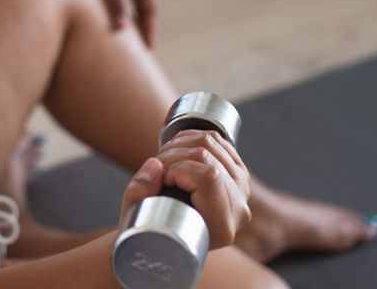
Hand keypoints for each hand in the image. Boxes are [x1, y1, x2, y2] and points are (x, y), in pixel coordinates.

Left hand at [76, 0, 158, 48]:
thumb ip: (117, 5)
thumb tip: (123, 28)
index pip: (150, 8)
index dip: (150, 29)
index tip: (148, 48)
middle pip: (140, 4)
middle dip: (141, 24)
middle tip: (139, 44)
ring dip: (126, 15)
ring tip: (120, 33)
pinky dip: (112, 7)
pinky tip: (101, 15)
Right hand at [118, 130, 251, 250]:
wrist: (167, 239)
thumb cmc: (148, 231)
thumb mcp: (133, 218)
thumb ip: (138, 194)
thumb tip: (155, 164)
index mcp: (222, 227)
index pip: (208, 176)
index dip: (178, 168)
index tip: (161, 180)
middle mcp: (238, 208)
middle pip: (207, 156)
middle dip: (173, 154)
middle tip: (157, 170)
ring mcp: (242, 189)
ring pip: (210, 142)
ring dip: (179, 143)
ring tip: (164, 162)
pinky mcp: (239, 174)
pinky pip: (217, 139)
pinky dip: (192, 136)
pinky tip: (178, 150)